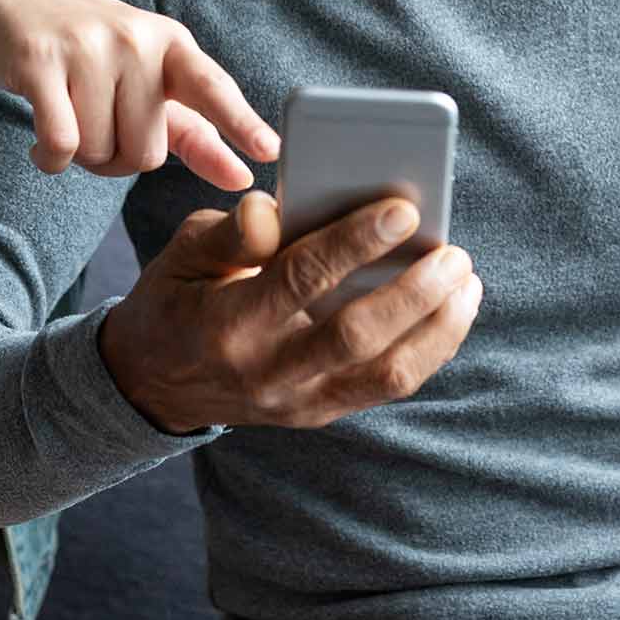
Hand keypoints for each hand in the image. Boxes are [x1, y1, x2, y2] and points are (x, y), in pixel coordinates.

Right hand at [0, 0, 278, 183]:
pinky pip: (60, 143)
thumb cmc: (89, 51)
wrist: (5, 1)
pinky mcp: (40, 60)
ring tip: (68, 115)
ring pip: (99, 152)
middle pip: (146, 153)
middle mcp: (137, 40)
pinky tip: (39, 145)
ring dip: (80, 155)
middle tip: (96, 125)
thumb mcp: (147, 77)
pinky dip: (48, 159)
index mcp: (172, 44)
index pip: (212, 87)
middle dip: (118, 159)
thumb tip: (243, 178)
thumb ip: (195, 132)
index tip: (271, 150)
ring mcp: (88, 47)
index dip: (241, 122)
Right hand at [98, 191, 482, 435]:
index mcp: (229, 323)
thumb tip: (276, 207)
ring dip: (437, 328)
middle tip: (454, 251)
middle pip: (356, 336)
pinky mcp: (319, 413)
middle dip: (414, 292)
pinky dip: (429, 349)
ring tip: (466, 280)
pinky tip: (451, 310)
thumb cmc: (178, 298)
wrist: (153, 384)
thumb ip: (232, 232)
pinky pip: (386, 387)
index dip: (354, 243)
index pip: (301, 279)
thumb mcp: (184, 254)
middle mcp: (267, 372)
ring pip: (385, 374)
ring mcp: (297, 402)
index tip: (403, 209)